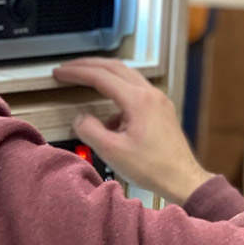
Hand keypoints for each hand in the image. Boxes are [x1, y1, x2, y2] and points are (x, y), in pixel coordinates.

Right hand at [53, 58, 213, 204]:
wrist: (183, 179)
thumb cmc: (153, 168)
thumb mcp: (112, 152)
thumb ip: (90, 130)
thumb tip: (80, 119)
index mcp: (137, 100)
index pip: (100, 76)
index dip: (76, 72)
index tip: (60, 72)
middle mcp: (150, 94)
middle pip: (114, 67)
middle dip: (88, 65)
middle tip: (69, 68)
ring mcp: (158, 100)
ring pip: (127, 75)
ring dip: (104, 74)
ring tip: (86, 78)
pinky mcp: (161, 109)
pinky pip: (136, 90)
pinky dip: (118, 92)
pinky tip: (110, 116)